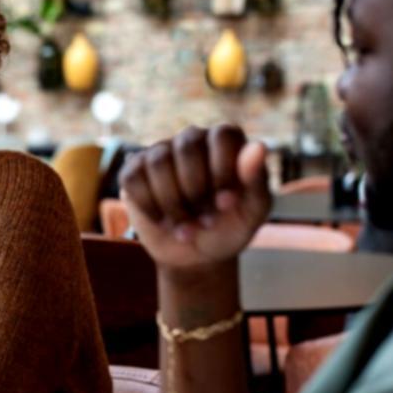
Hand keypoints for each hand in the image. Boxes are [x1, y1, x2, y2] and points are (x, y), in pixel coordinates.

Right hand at [120, 125, 270, 271]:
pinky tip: (164, 222)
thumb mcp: (253, 212)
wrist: (197, 257)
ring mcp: (161, 153)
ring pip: (158, 162)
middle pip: (187, 147)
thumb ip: (257, 180)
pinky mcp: (135, 171)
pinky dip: (150, 206)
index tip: (226, 204)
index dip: (222, 171)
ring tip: (187, 229)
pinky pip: (134, 178)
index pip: (222, 135)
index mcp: (226, 141)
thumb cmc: (229, 228)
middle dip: (196, 191)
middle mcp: (192, 139)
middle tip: (207, 220)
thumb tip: (258, 147)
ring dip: (173, 204)